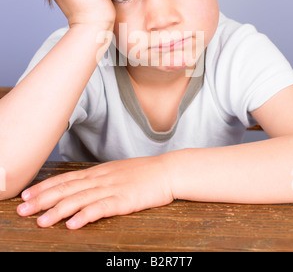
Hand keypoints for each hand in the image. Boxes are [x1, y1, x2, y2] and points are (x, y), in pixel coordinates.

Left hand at [17, 155, 173, 229]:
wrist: (167, 171)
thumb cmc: (143, 173)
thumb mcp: (116, 171)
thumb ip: (98, 178)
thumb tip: (80, 186)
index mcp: (98, 172)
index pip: (66, 178)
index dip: (45, 186)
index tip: (27, 194)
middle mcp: (101, 178)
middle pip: (67, 189)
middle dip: (43, 199)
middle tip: (23, 209)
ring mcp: (112, 188)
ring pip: (80, 199)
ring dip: (58, 210)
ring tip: (41, 221)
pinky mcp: (124, 200)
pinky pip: (101, 208)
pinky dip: (86, 215)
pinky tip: (73, 224)